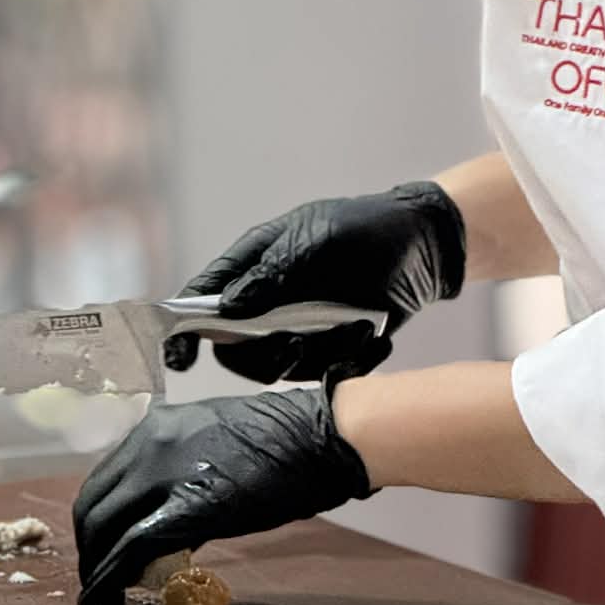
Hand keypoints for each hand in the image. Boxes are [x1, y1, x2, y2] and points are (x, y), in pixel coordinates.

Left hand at [73, 388, 369, 604]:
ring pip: (104, 526)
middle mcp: (149, 443)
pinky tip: (107, 597)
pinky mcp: (186, 507)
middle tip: (97, 575)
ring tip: (104, 592)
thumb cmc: (277, 438)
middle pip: (94, 503)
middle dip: (90, 545)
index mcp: (155, 425)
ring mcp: (164, 472)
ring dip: (97, 565)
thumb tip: (161, 511)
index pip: (104, 477)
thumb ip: (176, 466)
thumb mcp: (210, 438)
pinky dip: (111, 577)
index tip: (100, 543)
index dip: (96, 518)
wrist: (314, 436)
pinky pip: (131, 548)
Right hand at [164, 182, 464, 381]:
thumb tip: (227, 308)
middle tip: (295, 341)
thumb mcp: (317, 241)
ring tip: (351, 328)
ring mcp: (299, 328)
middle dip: (262, 352)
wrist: (424, 248)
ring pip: (277, 366)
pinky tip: (372, 332)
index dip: (185, 328)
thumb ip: (272, 274)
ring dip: (313, 355)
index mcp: (256, 263)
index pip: (206, 297)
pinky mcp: (331, 351)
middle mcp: (270, 301)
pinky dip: (348, 358)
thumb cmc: (364, 230)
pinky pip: (322, 374)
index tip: (180, 357)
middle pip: (236, 346)